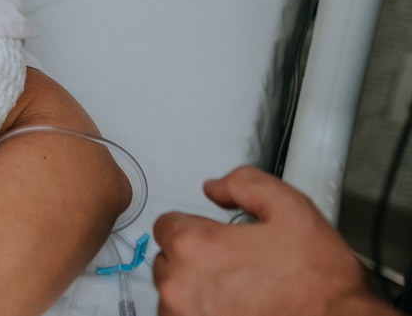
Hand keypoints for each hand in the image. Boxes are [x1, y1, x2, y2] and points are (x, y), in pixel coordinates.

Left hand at [153, 165, 392, 315]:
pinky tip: (235, 312)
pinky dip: (202, 315)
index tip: (216, 237)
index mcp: (194, 247)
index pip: (166, 225)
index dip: (195, 226)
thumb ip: (245, 184)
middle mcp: (179, 287)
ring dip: (194, 293)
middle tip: (234, 266)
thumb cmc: (319, 284)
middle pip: (166, 261)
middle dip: (193, 259)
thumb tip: (215, 187)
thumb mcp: (291, 208)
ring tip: (236, 294)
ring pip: (173, 297)